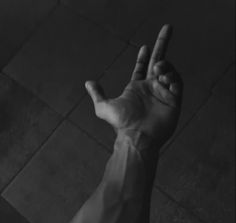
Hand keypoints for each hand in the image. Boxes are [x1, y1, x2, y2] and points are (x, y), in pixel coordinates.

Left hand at [85, 25, 182, 152]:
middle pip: (159, 62)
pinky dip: (172, 76)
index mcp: (137, 89)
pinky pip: (177, 83)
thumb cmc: (121, 124)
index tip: (144, 46)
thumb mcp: (104, 108)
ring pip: (169, 71)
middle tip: (166, 28)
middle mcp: (151, 89)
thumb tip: (88, 82)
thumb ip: (98, 94)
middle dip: (162, 44)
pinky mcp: (174, 101)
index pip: (142, 68)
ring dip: (164, 65)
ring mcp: (163, 94)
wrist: (137, 136)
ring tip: (157, 67)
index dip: (144, 56)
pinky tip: (163, 77)